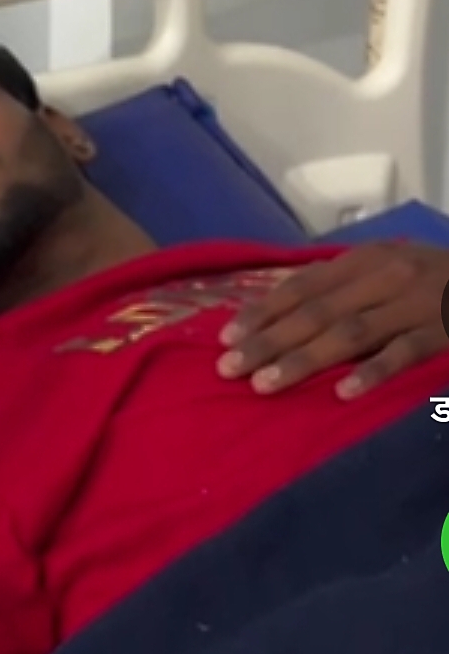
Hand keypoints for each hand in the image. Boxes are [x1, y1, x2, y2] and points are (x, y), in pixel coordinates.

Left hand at [216, 241, 448, 397]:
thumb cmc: (432, 278)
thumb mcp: (383, 269)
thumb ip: (338, 287)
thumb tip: (275, 313)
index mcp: (362, 260)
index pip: (299, 287)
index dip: (262, 312)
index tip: (226, 338)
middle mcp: (382, 276)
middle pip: (314, 312)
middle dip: (268, 341)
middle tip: (229, 368)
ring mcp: (414, 303)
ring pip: (348, 334)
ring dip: (303, 360)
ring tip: (266, 383)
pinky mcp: (444, 332)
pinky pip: (404, 353)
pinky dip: (373, 372)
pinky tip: (344, 394)